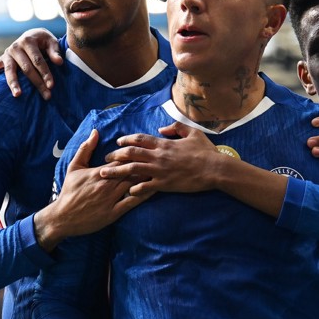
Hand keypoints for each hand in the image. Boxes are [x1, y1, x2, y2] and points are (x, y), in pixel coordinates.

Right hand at [0, 28, 61, 98]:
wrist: (32, 35)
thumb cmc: (43, 41)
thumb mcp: (51, 42)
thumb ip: (55, 52)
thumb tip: (59, 62)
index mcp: (28, 40)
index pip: (38, 60)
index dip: (45, 73)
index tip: (52, 85)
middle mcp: (15, 46)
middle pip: (26, 68)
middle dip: (37, 82)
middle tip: (46, 96)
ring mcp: (7, 53)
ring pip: (9, 70)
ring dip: (13, 83)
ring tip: (18, 95)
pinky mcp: (2, 59)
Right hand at [35, 129, 149, 250]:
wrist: (62, 217)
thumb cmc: (69, 191)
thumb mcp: (74, 167)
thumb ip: (85, 149)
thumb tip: (95, 132)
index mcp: (99, 172)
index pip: (121, 159)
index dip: (134, 154)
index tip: (146, 148)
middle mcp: (107, 184)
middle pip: (131, 170)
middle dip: (145, 164)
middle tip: (160, 157)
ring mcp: (111, 199)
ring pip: (133, 184)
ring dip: (148, 177)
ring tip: (162, 170)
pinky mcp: (113, 213)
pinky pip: (132, 202)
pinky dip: (144, 195)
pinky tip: (155, 190)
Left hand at [101, 122, 223, 196]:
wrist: (214, 169)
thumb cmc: (206, 151)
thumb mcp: (193, 133)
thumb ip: (176, 128)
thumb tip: (162, 128)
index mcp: (164, 143)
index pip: (139, 139)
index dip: (126, 139)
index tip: (118, 142)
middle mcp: (158, 156)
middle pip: (130, 153)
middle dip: (115, 155)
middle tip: (106, 158)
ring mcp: (160, 170)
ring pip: (132, 169)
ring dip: (116, 171)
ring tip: (104, 174)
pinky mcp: (164, 184)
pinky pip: (144, 186)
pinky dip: (134, 189)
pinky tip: (127, 191)